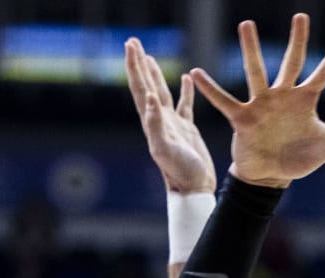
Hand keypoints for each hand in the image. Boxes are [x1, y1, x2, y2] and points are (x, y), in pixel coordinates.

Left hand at [125, 39, 216, 193]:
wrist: (194, 188)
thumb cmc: (180, 172)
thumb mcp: (165, 149)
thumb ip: (155, 124)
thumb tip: (150, 98)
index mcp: (151, 121)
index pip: (141, 87)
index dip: (134, 66)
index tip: (131, 45)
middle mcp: (159, 119)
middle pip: (146, 85)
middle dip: (139, 63)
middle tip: (133, 42)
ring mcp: (173, 124)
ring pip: (161, 92)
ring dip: (154, 74)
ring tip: (149, 57)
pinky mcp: (187, 129)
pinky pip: (184, 104)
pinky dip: (184, 90)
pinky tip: (185, 78)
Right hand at [190, 16, 324, 188]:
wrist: (271, 176)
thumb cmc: (300, 157)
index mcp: (305, 99)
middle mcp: (284, 96)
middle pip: (292, 63)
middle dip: (298, 41)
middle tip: (301, 17)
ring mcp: (263, 104)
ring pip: (257, 73)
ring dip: (251, 50)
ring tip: (246, 24)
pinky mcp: (244, 118)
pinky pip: (226, 101)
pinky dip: (212, 89)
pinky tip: (197, 72)